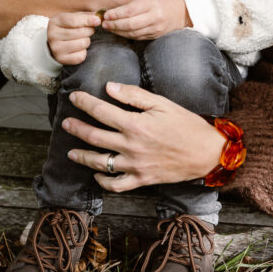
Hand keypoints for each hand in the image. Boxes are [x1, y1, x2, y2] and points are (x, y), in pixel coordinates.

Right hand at [47, 11, 100, 64]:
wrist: (54, 43)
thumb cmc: (67, 27)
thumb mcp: (72, 17)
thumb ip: (85, 15)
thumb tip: (98, 17)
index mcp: (55, 21)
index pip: (74, 20)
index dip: (87, 20)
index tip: (98, 21)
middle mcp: (53, 35)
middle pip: (81, 32)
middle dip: (89, 31)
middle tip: (88, 30)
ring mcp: (56, 48)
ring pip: (83, 43)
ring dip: (86, 41)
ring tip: (82, 39)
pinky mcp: (61, 59)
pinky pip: (81, 56)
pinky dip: (83, 52)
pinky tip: (78, 48)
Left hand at [63, 82, 224, 191]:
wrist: (207, 152)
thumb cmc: (186, 124)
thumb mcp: (162, 103)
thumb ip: (133, 95)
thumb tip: (109, 87)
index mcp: (135, 124)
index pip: (101, 112)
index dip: (84, 103)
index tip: (74, 97)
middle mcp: (131, 146)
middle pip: (94, 137)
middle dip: (76, 128)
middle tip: (65, 123)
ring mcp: (135, 166)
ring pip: (100, 163)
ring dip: (82, 157)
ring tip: (71, 152)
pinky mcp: (142, 180)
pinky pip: (116, 185)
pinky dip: (103, 181)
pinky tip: (96, 173)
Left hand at [101, 0, 189, 39]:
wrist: (183, 10)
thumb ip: (133, 4)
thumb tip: (114, 11)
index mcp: (152, 3)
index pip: (130, 11)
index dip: (116, 14)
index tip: (106, 14)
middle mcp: (155, 17)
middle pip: (130, 24)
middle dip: (115, 24)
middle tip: (104, 23)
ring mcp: (156, 28)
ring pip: (133, 33)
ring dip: (118, 31)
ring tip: (109, 27)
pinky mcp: (156, 36)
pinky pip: (138, 37)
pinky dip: (127, 35)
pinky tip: (120, 32)